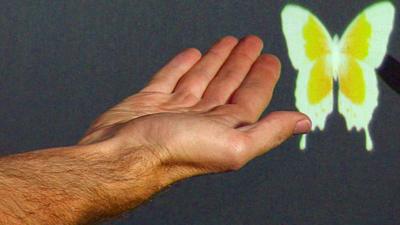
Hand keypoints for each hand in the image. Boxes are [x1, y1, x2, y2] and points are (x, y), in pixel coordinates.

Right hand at [78, 35, 310, 179]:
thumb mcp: (233, 146)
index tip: (270, 59)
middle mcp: (203, 119)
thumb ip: (269, 132)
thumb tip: (303, 123)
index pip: (251, 97)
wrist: (121, 156)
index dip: (263, 77)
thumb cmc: (171, 154)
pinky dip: (182, 65)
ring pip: (202, 78)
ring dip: (216, 60)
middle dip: (242, 63)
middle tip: (252, 43)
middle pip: (229, 84)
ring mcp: (175, 109)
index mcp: (224, 129)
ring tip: (227, 43)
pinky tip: (192, 55)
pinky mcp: (151, 101)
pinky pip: (171, 77)